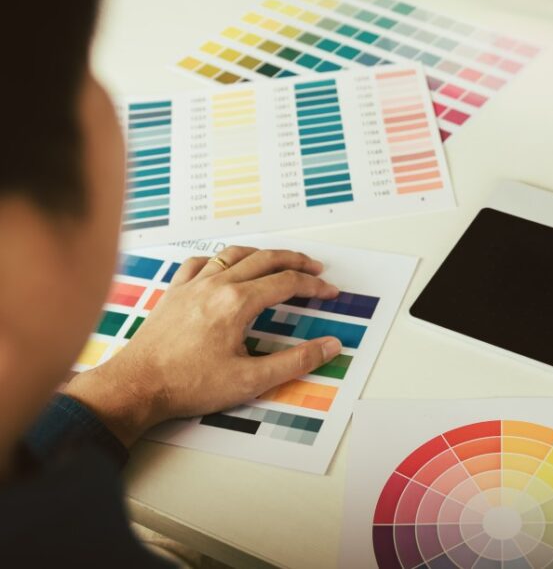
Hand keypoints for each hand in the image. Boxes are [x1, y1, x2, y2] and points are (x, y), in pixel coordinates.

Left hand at [65, 246, 342, 446]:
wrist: (137, 386)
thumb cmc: (188, 384)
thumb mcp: (251, 380)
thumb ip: (295, 361)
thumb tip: (329, 346)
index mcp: (237, 302)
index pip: (286, 282)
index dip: (313, 286)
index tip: (329, 292)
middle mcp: (216, 284)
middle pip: (265, 259)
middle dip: (296, 261)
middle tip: (315, 269)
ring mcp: (192, 285)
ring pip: (234, 253)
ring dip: (262, 254)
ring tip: (279, 261)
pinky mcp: (174, 292)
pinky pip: (200, 261)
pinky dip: (221, 258)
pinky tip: (226, 266)